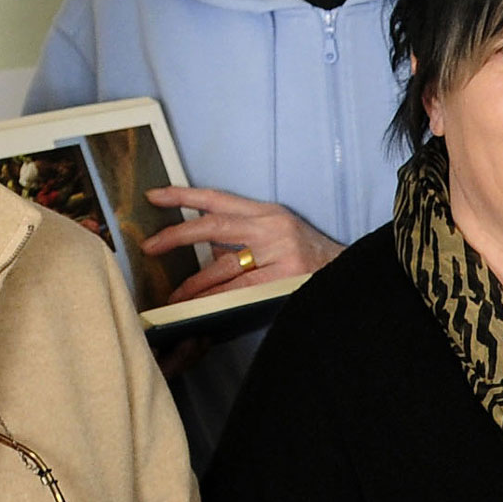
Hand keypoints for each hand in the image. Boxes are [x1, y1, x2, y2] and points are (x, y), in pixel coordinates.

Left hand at [142, 187, 343, 302]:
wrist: (352, 275)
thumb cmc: (314, 259)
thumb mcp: (280, 235)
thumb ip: (246, 236)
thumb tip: (206, 245)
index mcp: (268, 212)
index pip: (218, 199)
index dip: (184, 196)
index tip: (154, 196)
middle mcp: (272, 226)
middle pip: (213, 226)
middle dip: (177, 236)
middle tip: (149, 246)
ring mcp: (279, 251)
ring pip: (223, 264)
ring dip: (193, 282)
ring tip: (173, 295)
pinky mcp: (283, 276)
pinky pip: (238, 288)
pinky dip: (214, 297)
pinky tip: (197, 305)